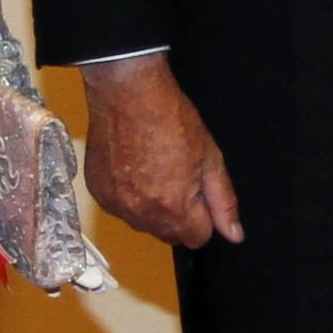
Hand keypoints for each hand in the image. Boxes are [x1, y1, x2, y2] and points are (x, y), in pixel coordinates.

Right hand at [81, 53, 243, 248]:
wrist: (129, 93)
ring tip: (152, 169)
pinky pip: (120, 208)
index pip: (196, 238)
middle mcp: (141, 213)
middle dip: (176, 214)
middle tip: (174, 175)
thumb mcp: (210, 159)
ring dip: (150, 207)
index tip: (196, 192)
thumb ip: (223, 202)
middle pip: (169, 234)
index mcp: (173, 208)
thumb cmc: (169, 118)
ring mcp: (116, 204)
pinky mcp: (98, 193)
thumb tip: (234, 234)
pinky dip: (127, 195)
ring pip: (143, 223)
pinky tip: (132, 167)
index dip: (201, 216)